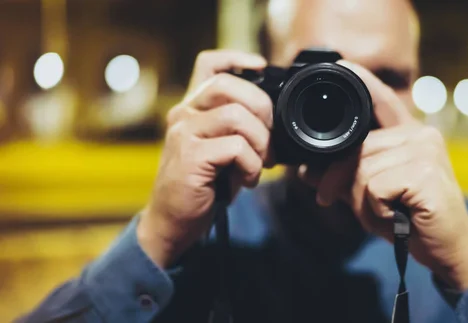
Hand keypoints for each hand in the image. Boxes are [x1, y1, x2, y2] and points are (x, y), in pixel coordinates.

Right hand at [137, 50, 272, 267]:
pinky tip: (245, 180)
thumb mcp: (222, 149)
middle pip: (228, 86)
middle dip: (261, 109)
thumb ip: (238, 128)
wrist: (173, 222)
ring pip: (236, 116)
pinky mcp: (190, 156)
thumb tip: (274, 118)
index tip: (261, 67)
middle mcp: (183, 114)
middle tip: (269, 139)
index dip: (237, 59)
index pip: (209, 65)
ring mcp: (184, 133)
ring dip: (260, 142)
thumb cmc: (203, 186)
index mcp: (193, 108)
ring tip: (258, 165)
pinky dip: (251, 165)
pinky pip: (236, 148)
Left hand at [299, 60, 467, 290]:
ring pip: (362, 170)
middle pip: (357, 149)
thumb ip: (344, 177)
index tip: (342, 66)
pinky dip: (376, 210)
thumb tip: (307, 171)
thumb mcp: (370, 195)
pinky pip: (374, 188)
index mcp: (410, 134)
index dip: (363, 82)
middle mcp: (421, 135)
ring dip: (364, 203)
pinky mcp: (425, 174)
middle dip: (341, 182)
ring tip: (389, 213)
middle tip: (359, 208)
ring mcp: (425, 151)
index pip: (383, 103)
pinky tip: (399, 216)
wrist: (447, 250)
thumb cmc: (409, 218)